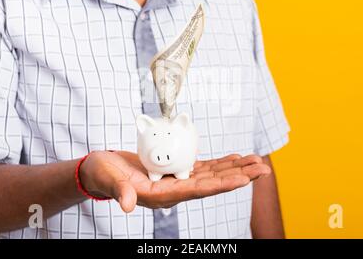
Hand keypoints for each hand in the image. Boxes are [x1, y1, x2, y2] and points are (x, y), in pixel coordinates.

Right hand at [80, 151, 270, 211]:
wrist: (99, 171)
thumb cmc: (102, 175)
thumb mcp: (109, 180)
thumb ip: (120, 191)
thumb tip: (127, 205)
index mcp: (162, 195)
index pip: (198, 190)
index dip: (222, 184)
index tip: (244, 179)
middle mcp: (174, 190)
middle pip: (213, 183)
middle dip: (238, 176)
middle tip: (263, 168)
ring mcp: (176, 180)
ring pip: (212, 175)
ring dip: (234, 168)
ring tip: (256, 161)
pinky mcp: (175, 170)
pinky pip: (202, 167)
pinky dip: (219, 163)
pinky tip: (233, 158)